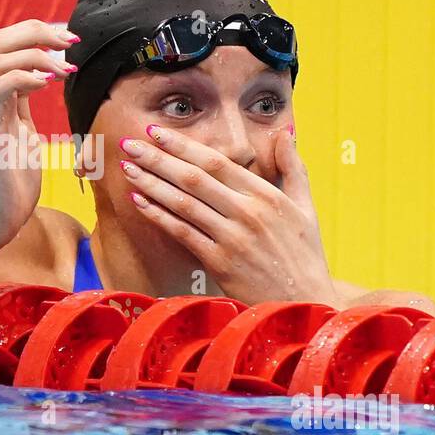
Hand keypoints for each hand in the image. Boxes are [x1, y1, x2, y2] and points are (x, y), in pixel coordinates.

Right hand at [0, 20, 77, 248]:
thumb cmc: (11, 182)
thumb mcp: (25, 133)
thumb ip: (25, 106)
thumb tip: (43, 81)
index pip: (7, 44)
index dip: (37, 32)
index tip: (70, 40)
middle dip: (36, 31)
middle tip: (69, 41)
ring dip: (35, 54)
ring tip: (64, 68)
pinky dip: (24, 78)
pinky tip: (47, 84)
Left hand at [119, 124, 339, 305]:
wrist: (305, 302)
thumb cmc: (304, 255)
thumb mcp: (306, 207)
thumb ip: (293, 167)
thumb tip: (284, 131)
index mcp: (267, 195)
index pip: (217, 162)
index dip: (183, 145)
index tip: (157, 131)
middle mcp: (248, 212)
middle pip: (194, 177)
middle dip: (158, 157)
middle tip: (130, 143)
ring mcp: (233, 238)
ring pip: (184, 203)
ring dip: (152, 183)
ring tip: (128, 167)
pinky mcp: (220, 263)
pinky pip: (183, 233)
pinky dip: (159, 216)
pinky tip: (139, 202)